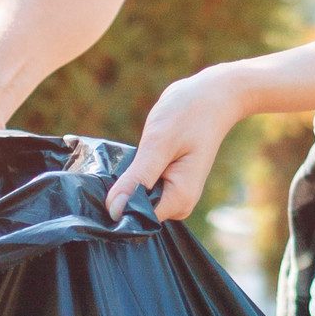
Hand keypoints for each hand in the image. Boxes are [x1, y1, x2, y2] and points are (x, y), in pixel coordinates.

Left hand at [103, 65, 254, 223]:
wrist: (214, 96)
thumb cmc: (189, 114)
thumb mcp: (159, 144)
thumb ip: (137, 179)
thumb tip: (113, 211)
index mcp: (179, 199)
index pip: (138, 219)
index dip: (117, 208)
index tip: (101, 189)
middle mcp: (179, 203)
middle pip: (137, 211)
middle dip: (122, 192)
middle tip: (117, 164)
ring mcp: (175, 193)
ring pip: (138, 198)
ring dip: (127, 181)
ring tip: (128, 157)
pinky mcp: (169, 182)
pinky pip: (143, 186)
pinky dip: (134, 174)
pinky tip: (134, 157)